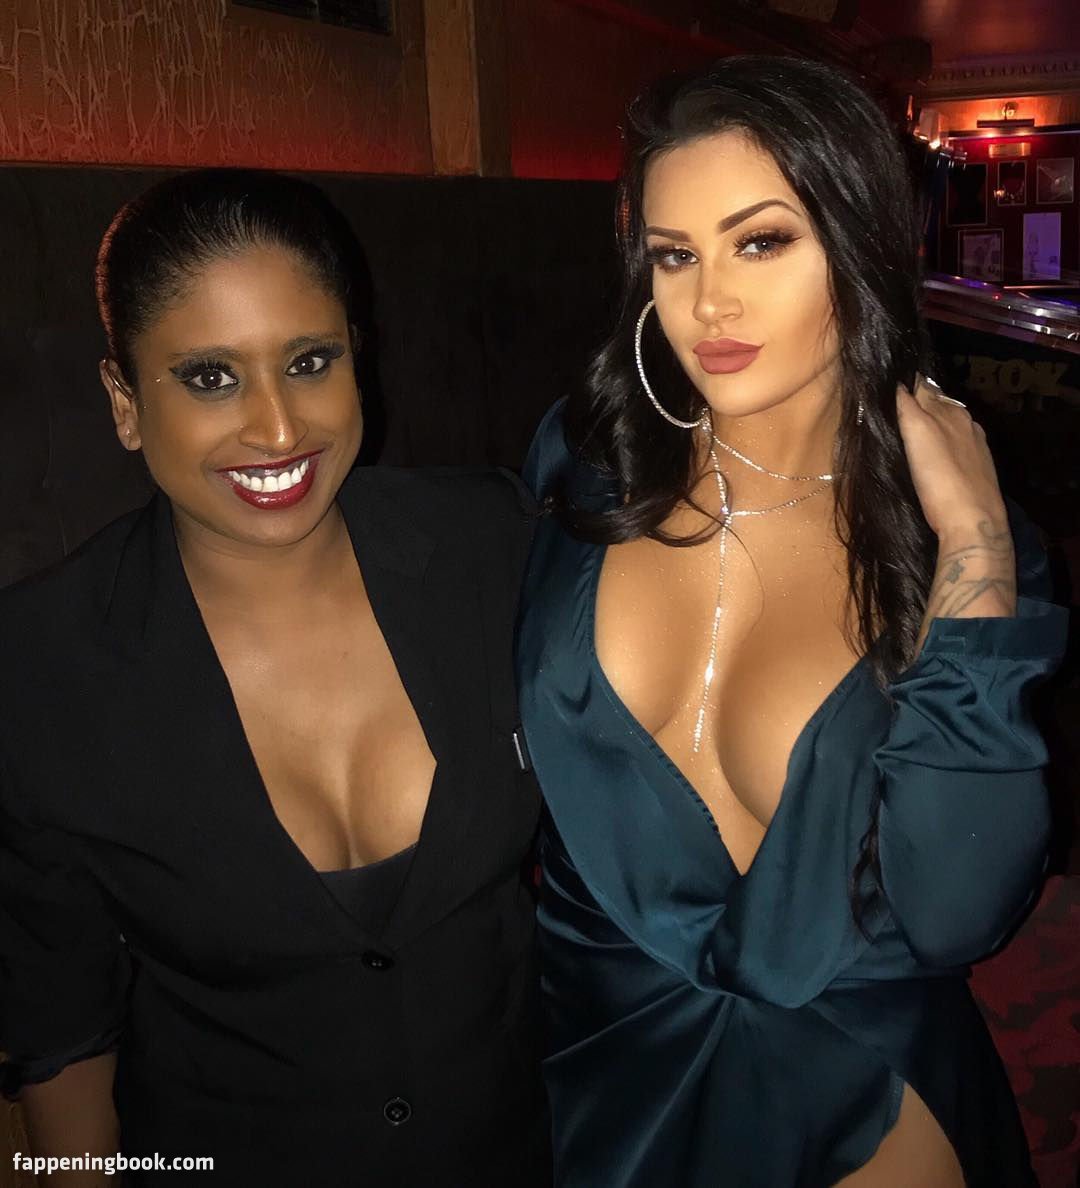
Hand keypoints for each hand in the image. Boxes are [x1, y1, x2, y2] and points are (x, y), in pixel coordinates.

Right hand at [896, 377, 1006, 537]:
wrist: (972, 522)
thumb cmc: (941, 479)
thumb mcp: (918, 433)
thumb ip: (907, 404)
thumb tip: (897, 382)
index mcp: (950, 410)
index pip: (923, 386)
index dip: (903, 385)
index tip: (883, 388)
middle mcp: (965, 422)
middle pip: (936, 402)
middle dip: (915, 401)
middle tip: (890, 408)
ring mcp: (974, 445)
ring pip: (946, 423)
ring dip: (928, 422)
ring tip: (908, 431)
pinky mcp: (977, 468)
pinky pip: (955, 444)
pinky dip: (940, 443)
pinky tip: (932, 455)